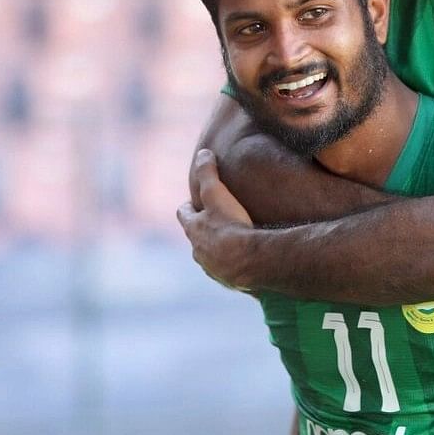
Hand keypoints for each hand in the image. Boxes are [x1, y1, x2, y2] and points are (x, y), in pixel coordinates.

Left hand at [178, 149, 255, 289]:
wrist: (249, 262)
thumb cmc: (230, 226)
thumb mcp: (217, 194)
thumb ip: (208, 172)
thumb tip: (202, 152)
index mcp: (193, 230)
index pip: (184, 215)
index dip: (188, 207)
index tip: (194, 202)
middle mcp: (199, 252)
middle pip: (196, 239)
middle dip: (203, 230)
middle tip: (215, 222)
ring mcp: (213, 269)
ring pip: (211, 257)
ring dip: (218, 251)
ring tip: (233, 244)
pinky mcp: (230, 282)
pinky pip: (229, 272)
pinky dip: (234, 266)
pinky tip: (247, 262)